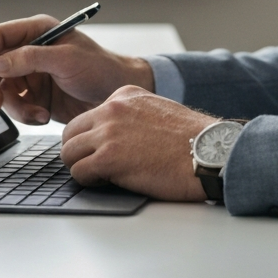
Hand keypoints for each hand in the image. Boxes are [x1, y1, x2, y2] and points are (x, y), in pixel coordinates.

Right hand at [0, 15, 154, 124]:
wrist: (116, 95)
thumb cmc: (100, 68)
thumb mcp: (67, 60)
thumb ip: (32, 59)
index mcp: (38, 31)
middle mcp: (30, 51)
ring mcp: (31, 74)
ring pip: (2, 90)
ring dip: (15, 106)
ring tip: (38, 113)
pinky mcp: (34, 96)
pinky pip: (16, 106)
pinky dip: (25, 115)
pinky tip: (43, 116)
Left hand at [60, 85, 216, 200]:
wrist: (209, 153)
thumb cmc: (191, 140)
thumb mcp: (157, 111)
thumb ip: (132, 116)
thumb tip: (114, 136)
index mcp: (125, 95)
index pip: (87, 117)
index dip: (91, 138)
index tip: (102, 150)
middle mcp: (113, 109)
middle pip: (70, 133)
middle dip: (79, 152)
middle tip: (94, 166)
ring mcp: (109, 133)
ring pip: (68, 153)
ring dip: (82, 167)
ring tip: (103, 175)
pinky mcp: (108, 158)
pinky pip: (78, 173)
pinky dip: (89, 181)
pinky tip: (108, 182)